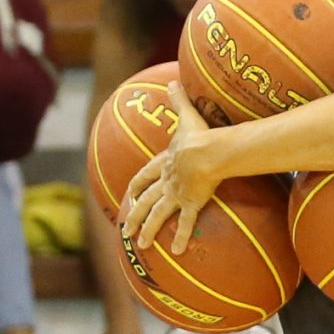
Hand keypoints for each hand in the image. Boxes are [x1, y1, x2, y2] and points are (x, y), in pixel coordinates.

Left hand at [122, 81, 223, 255]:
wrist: (206, 152)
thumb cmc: (197, 134)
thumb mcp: (186, 116)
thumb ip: (178, 100)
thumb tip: (173, 82)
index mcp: (164, 164)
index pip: (144, 176)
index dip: (136, 185)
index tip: (129, 194)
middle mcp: (166, 182)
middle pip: (146, 201)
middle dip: (135, 215)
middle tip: (126, 229)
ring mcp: (177, 195)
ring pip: (158, 215)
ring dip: (149, 230)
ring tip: (142, 245)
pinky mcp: (191, 204)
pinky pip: (186, 224)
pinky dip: (181, 238)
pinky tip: (177, 252)